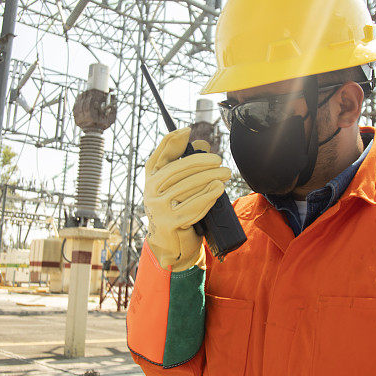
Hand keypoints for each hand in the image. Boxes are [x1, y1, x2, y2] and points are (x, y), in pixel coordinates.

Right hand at [144, 128, 230, 270]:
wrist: (171, 244)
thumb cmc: (178, 208)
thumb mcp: (180, 185)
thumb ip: (188, 163)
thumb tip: (202, 143)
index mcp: (152, 177)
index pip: (160, 155)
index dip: (172, 141)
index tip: (187, 131)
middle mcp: (151, 191)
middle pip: (177, 170)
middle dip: (201, 162)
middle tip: (220, 161)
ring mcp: (158, 208)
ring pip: (186, 187)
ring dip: (209, 178)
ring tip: (225, 174)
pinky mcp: (169, 223)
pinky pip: (191, 206)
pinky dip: (207, 197)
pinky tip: (218, 190)